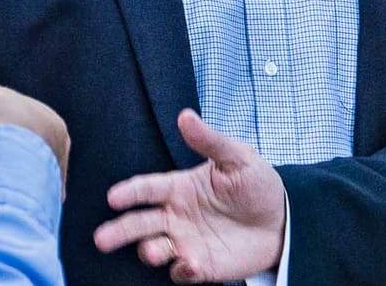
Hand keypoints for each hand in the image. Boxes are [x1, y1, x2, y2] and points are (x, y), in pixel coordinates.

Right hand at [94, 109, 284, 282]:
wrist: (283, 219)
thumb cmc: (257, 184)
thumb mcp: (238, 158)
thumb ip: (210, 141)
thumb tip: (185, 116)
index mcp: (180, 188)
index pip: (147, 188)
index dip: (130, 192)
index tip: (113, 197)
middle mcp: (176, 216)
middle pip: (139, 223)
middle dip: (119, 231)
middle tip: (102, 238)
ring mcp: (186, 241)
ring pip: (155, 249)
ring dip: (150, 251)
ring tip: (153, 251)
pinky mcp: (200, 265)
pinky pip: (182, 271)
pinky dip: (181, 269)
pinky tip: (189, 263)